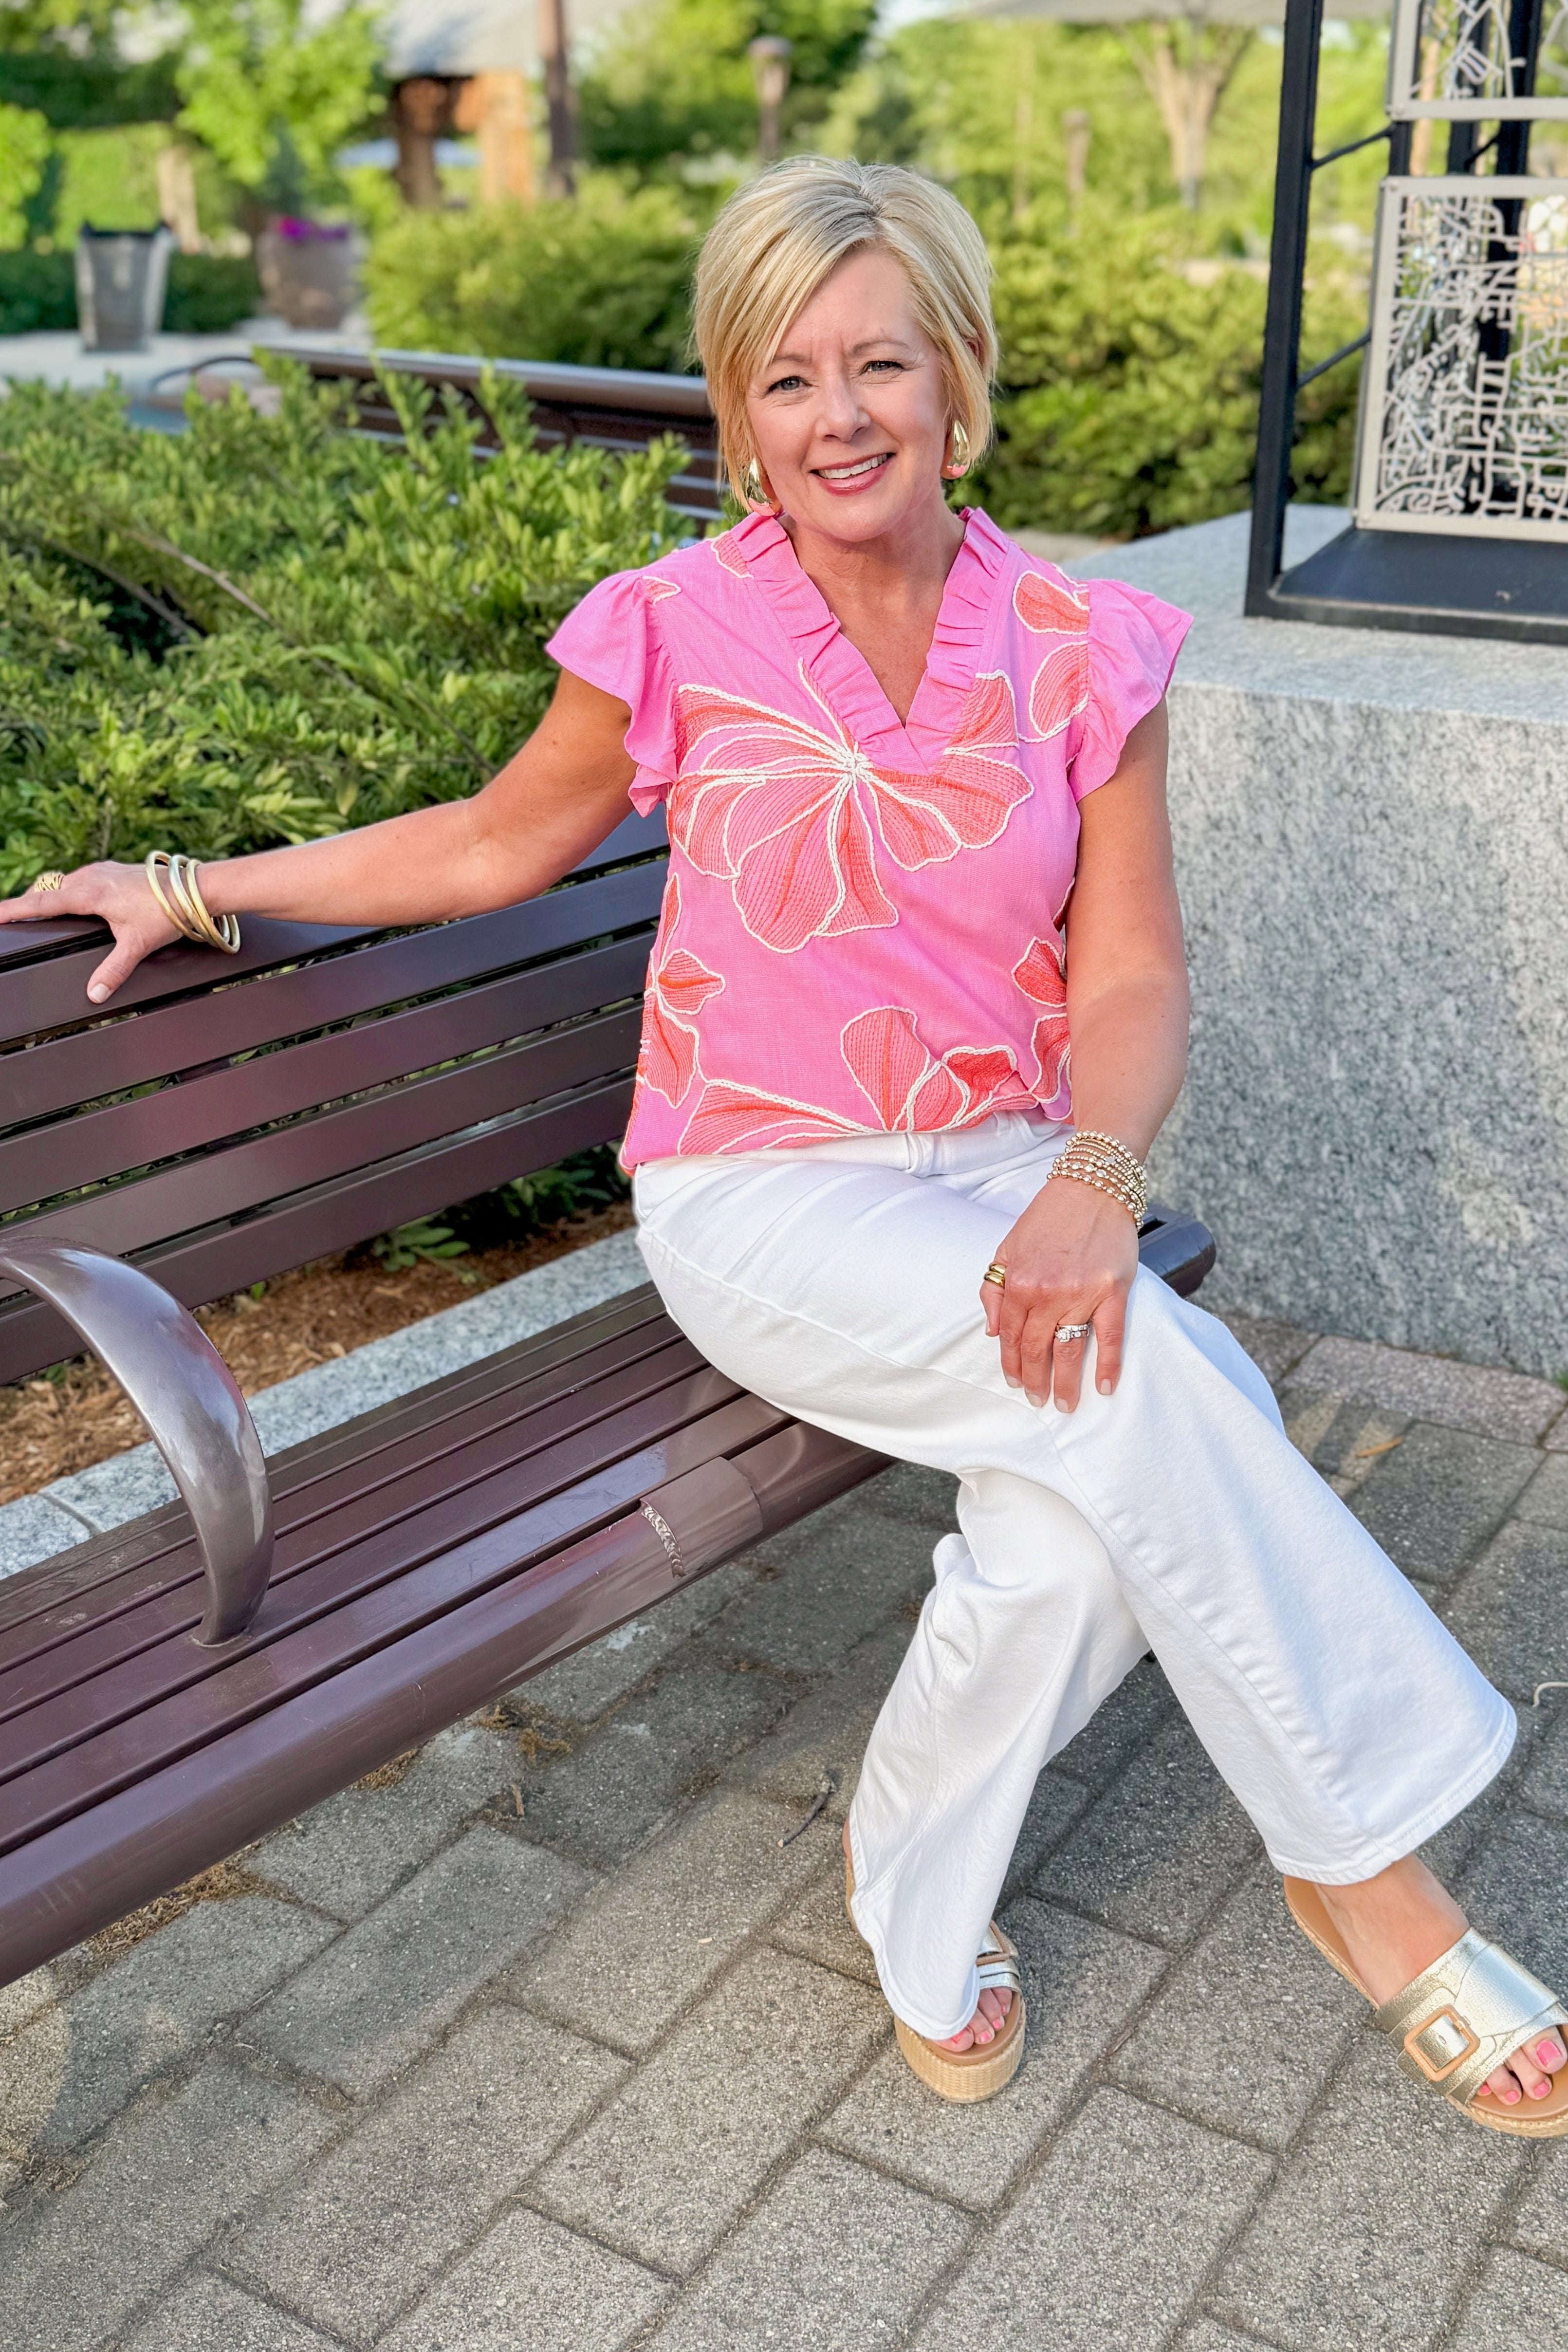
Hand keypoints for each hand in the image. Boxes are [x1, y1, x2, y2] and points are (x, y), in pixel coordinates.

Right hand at [0, 862, 178, 1001]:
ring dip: (47, 895)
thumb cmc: (166, 913)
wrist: (192, 887)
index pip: (40, 902)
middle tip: (9, 917)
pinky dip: (66, 890)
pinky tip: (69, 900)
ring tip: (33, 911)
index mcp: (88, 893)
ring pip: (62, 883)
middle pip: (46, 890)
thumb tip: (95, 994)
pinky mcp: (111, 870)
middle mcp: (90, 877)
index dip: (13, 909)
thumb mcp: (137, 945)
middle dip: (26, 903)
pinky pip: (78, 879)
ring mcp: (101, 871)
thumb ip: (114, 970)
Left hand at [980, 1173, 1138, 1411]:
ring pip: (1069, 1349)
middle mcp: (1048, 1293)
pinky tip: (1104, 1385)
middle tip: (1038, 1401)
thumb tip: (994, 1331)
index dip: (1013, 1364)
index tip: (1016, 1382)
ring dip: (1066, 1382)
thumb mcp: (1007, 1248)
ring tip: (1065, 1404)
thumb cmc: (1049, 1217)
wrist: (1090, 1187)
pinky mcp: (1113, 1291)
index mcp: (1019, 1283)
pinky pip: (1110, 1336)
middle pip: (1038, 1349)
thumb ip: (995, 1290)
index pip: (1012, 1337)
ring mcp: (1082, 1294)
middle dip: (1036, 1381)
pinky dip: (1108, 1364)